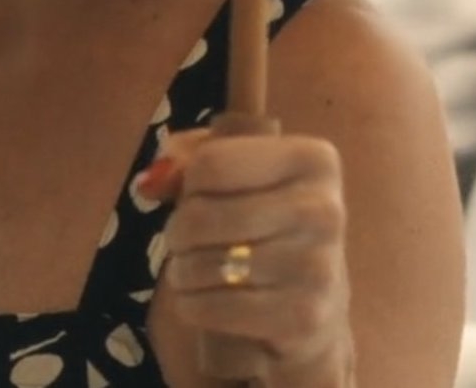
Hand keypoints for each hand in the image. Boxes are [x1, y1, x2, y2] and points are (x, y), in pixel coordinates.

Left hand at [136, 129, 354, 385]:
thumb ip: (192, 158)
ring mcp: (319, 266)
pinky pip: (215, 307)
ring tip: (192, 270)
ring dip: (183, 271)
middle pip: (202, 215)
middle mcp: (325, 209)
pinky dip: (192, 305)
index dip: (189, 184)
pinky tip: (202, 299)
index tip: (197, 197)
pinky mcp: (303, 316)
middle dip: (178, 232)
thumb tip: (150, 182)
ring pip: (206, 264)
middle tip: (182, 241)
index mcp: (314, 159)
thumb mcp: (239, 173)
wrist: (311, 303)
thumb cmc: (266, 225)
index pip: (211, 163)